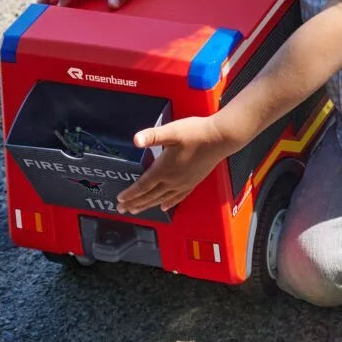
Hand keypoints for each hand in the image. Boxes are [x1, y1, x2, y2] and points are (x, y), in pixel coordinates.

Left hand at [115, 115, 243, 214]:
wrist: (220, 138)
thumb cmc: (197, 133)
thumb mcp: (172, 130)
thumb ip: (153, 136)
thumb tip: (136, 139)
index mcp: (165, 169)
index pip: (143, 185)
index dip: (130, 193)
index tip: (120, 200)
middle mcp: (173, 180)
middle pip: (150, 196)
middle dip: (134, 203)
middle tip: (122, 209)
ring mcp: (184, 183)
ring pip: (162, 199)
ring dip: (147, 205)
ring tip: (137, 210)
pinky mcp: (193, 182)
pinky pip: (178, 197)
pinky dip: (168, 203)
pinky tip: (164, 206)